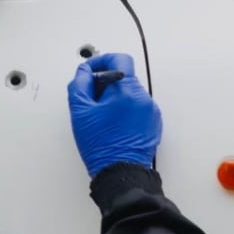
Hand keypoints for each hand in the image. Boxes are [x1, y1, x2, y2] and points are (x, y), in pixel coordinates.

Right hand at [67, 53, 161, 177]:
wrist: (121, 174)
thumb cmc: (102, 147)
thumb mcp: (80, 112)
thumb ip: (80, 84)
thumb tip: (84, 72)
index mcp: (127, 90)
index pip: (119, 59)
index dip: (102, 61)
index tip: (92, 71)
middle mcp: (143, 98)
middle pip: (124, 77)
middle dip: (106, 85)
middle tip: (92, 100)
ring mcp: (150, 112)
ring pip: (130, 94)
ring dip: (115, 99)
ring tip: (102, 118)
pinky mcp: (153, 124)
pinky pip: (137, 108)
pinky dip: (125, 111)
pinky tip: (113, 126)